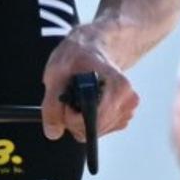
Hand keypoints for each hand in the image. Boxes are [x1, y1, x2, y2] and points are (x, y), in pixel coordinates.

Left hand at [40, 23, 138, 141]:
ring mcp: (128, 108)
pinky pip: (100, 130)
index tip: (66, 102)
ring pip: (96, 132)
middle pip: (94, 129)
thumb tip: (53, 133)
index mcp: (117, 85)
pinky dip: (88, 121)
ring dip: (81, 121)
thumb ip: (52, 104)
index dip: (73, 117)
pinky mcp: (124, 115)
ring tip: (78, 96)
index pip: (94, 119)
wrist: (94, 47)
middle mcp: (128, 98)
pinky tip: (87, 101)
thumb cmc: (76, 56)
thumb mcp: (57, 73)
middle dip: (75, 120)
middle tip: (69, 97)